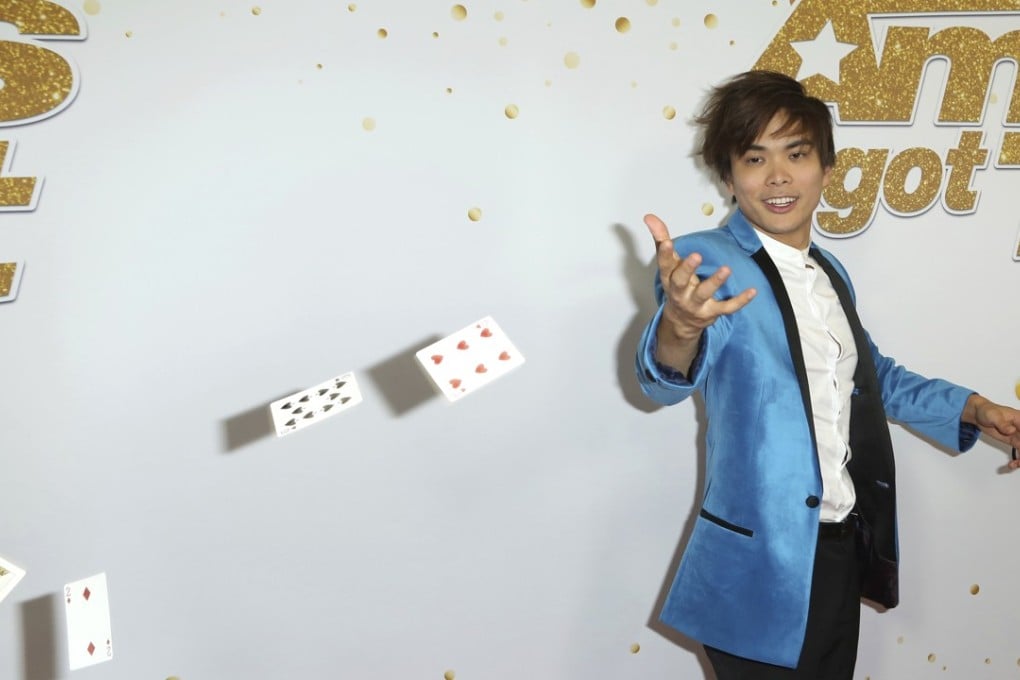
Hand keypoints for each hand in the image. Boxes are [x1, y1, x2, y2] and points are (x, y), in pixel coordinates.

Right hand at [644, 213, 756, 340]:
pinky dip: (740, 301)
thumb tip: (649, 217)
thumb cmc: (676, 286)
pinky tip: (752, 291)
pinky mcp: (711, 312)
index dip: (664, 254)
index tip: (667, 242)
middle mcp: (680, 292)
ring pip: (704, 293)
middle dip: (687, 269)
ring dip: (715, 282)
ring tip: (726, 269)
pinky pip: (726, 307)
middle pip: (680, 281)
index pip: (664, 265)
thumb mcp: (668, 263)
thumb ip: (661, 238)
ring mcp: (696, 304)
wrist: (681, 321)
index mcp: (669, 278)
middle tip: (696, 255)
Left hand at [964, 394, 1019, 468]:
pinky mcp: (1014, 441)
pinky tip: (1012, 464)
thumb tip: (1012, 430)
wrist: (978, 414)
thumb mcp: (993, 416)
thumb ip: (1002, 424)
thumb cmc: (987, 411)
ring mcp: (1019, 435)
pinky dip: (1019, 459)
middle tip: (1019, 462)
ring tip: (1014, 465)